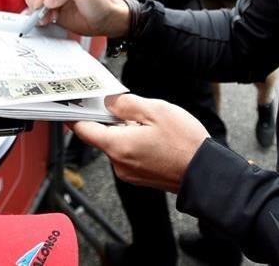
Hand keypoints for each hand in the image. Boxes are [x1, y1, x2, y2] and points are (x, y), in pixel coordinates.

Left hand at [72, 94, 208, 193]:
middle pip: (101, 136)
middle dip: (112, 120)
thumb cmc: (184, 144)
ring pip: (116, 144)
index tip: (73, 105)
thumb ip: (125, 103)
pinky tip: (153, 137)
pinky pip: (128, 155)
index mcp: (118, 145)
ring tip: (150, 124)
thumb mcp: (155, 110)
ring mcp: (128, 173)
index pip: (84, 130)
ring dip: (126, 131)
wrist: (204, 173)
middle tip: (129, 108)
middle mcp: (118, 163)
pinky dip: (134, 143)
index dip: (76, 115)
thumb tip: (108, 102)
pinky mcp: (139, 177)